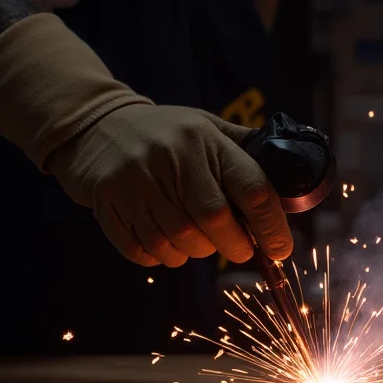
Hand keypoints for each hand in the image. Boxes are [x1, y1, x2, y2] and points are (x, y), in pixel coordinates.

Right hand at [45, 104, 291, 267]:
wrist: (94, 125)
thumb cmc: (164, 133)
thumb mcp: (206, 127)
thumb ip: (244, 150)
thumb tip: (288, 183)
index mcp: (204, 139)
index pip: (251, 187)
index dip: (272, 226)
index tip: (280, 249)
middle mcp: (171, 158)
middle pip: (215, 221)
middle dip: (235, 245)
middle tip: (240, 248)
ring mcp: (136, 181)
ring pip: (178, 242)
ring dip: (195, 253)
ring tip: (197, 241)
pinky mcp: (108, 203)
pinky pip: (143, 250)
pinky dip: (159, 257)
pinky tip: (164, 242)